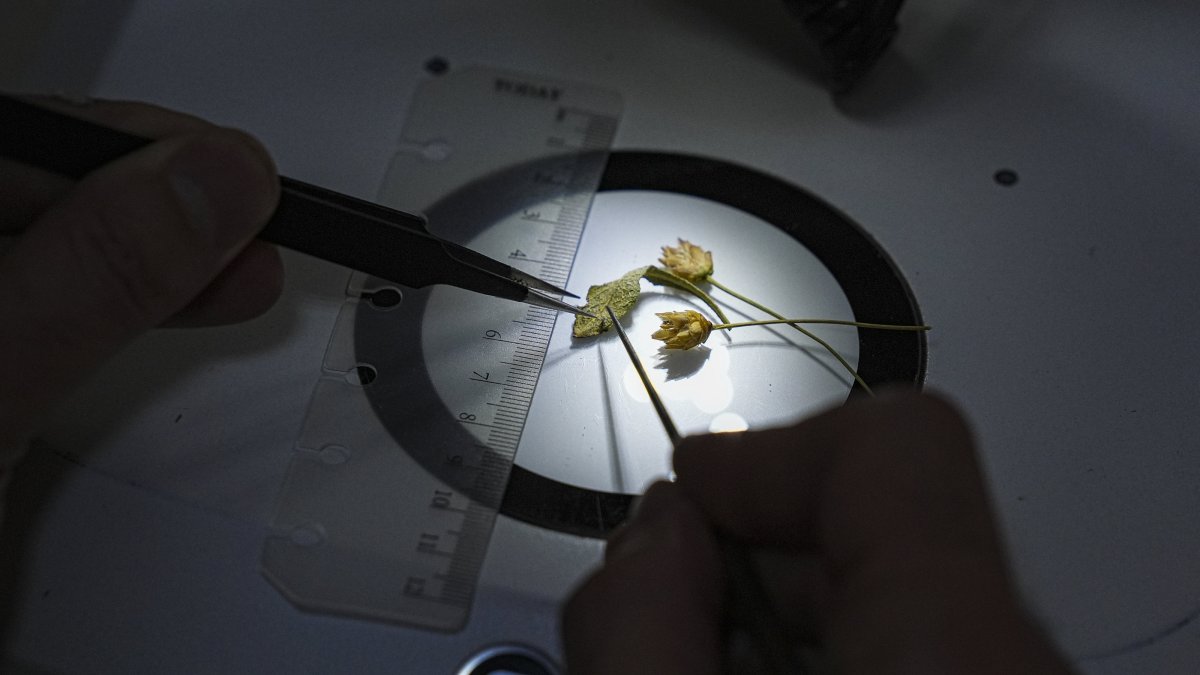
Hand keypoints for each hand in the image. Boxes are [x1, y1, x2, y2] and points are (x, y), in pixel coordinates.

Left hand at [0, 97, 282, 465]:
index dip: (144, 147)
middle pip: (50, 182)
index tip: (239, 176)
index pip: (33, 139)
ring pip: (64, 239)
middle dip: (166, 201)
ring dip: (164, 252)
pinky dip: (132, 299)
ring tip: (242, 262)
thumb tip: (208, 183)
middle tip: (254, 218)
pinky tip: (182, 296)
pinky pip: (63, 293)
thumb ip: (97, 274)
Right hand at [563, 391, 1074, 673]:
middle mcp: (1012, 664)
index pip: (894, 445)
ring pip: (889, 586)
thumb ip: (636, 629)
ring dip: (777, 609)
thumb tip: (652, 537)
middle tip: (670, 611)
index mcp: (953, 658)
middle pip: (878, 518)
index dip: (767, 448)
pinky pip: (914, 641)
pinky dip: (821, 651)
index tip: (694, 488)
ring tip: (707, 665)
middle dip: (750, 544)